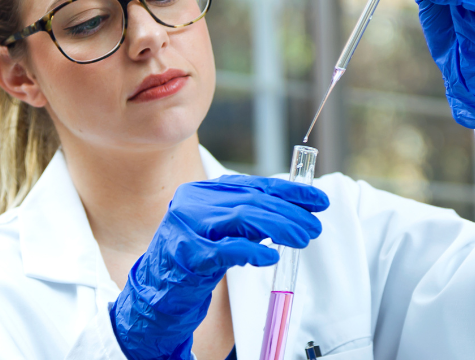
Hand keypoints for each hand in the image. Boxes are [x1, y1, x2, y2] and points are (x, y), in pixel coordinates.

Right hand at [111, 175, 328, 359]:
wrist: (156, 290)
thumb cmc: (193, 259)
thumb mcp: (220, 230)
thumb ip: (248, 217)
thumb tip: (294, 212)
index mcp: (204, 191)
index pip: (254, 185)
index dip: (290, 192)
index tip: (318, 201)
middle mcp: (194, 202)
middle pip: (252, 201)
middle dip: (290, 213)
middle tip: (314, 226)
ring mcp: (188, 227)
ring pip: (242, 217)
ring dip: (279, 228)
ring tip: (302, 238)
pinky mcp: (187, 255)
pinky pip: (225, 250)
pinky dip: (251, 252)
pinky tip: (270, 258)